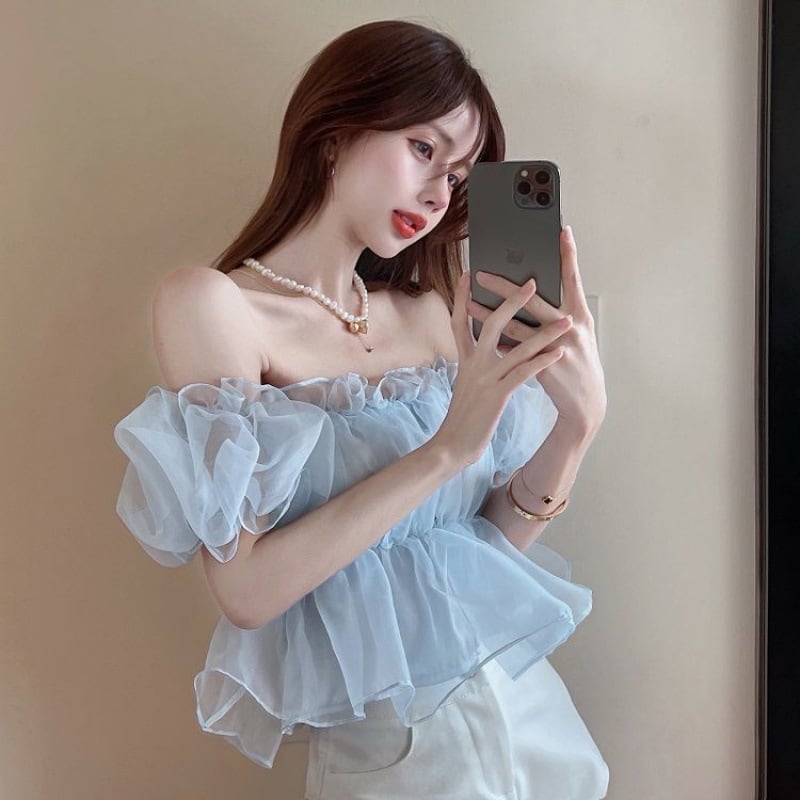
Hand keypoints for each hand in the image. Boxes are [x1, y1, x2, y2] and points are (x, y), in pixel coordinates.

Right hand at [434, 269, 572, 467]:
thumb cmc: (464, 416)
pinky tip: (560, 353)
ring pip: (518, 347)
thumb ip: (475, 364)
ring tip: (567, 320)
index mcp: (464, 360)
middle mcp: (473, 364)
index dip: (462, 297)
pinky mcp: (497, 395)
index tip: (468, 274)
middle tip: (532, 282)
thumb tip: (486, 349)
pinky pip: (524, 373)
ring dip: (545, 332)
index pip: (460, 321)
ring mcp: (486, 378)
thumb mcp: (466, 384)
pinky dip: (542, 361)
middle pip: (492, 323)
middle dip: (513, 301)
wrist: (452, 445)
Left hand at [468, 225, 606, 439]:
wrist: (587, 405)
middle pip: (534, 300)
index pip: (572, 279)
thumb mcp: (578, 336)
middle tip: (483, 272)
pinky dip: (497, 342)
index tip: (561, 231)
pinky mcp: (544, 366)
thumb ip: (560, 315)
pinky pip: (515, 351)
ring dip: (489, 314)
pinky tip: (480, 335)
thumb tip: (536, 293)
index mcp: (580, 316)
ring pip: (516, 326)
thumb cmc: (579, 365)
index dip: (568, 254)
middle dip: (506, 285)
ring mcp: (558, 347)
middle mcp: (571, 328)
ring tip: (469, 302)